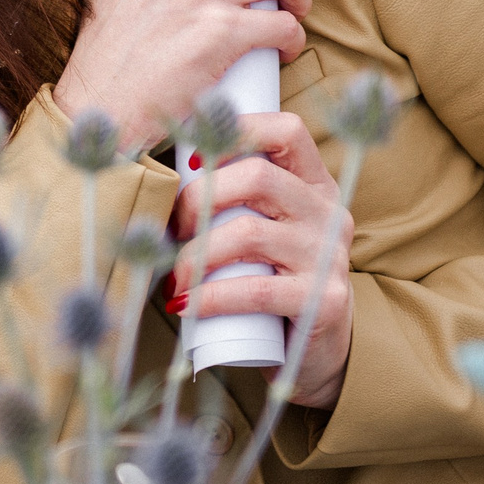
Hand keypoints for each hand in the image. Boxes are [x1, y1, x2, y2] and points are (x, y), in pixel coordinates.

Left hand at [171, 111, 353, 408]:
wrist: (314, 353)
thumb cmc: (269, 280)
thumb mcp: (259, 230)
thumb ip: (229, 199)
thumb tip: (152, 177)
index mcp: (314, 185)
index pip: (287, 130)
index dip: (236, 131)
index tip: (190, 159)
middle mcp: (328, 214)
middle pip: (258, 177)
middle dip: (199, 198)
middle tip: (173, 230)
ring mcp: (330, 257)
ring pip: (250, 233)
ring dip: (196, 254)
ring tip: (175, 276)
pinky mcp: (324, 302)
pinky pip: (258, 290)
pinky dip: (212, 297)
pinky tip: (187, 304)